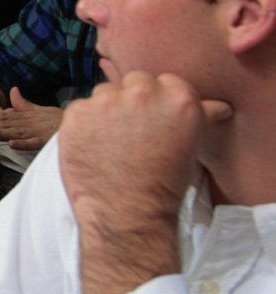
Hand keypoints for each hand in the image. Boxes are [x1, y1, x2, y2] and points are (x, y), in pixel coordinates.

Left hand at [0, 89, 63, 151]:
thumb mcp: (39, 109)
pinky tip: (12, 143)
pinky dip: (23, 143)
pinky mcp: (45, 140)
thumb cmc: (57, 119)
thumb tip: (13, 90)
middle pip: (4, 124)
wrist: (79, 124)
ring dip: (0, 132)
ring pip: (14, 132)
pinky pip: (33, 143)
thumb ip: (23, 103)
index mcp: (24, 117)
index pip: (2, 117)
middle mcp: (27, 123)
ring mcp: (36, 132)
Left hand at [60, 71, 229, 293]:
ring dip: (105, 111)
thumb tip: (217, 106)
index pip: (164, 81)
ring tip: (111, 143)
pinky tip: (91, 147)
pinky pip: (79, 109)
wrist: (128, 213)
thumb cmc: (165, 183)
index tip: (155, 121)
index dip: (158, 102)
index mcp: (179, 97)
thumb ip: (200, 118)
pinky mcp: (76, 113)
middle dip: (132, 101)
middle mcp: (142, 92)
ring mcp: (106, 101)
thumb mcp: (192, 147)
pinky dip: (83, 125)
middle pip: (132, 82)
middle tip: (132, 132)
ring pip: (103, 93)